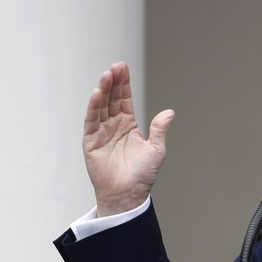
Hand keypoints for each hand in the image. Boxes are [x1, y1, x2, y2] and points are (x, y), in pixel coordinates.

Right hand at [82, 62, 174, 216]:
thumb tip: (170, 112)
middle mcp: (113, 126)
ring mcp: (101, 132)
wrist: (128, 194)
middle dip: (113, 82)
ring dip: (103, 91)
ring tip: (106, 75)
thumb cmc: (142, 175)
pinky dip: (93, 108)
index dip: (124, 84)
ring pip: (100, 107)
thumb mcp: (156, 150)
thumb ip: (160, 130)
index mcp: (129, 125)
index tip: (123, 67)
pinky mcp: (91, 142)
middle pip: (111, 99)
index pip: (124, 99)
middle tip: (115, 67)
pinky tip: (97, 95)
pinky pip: (91, 121)